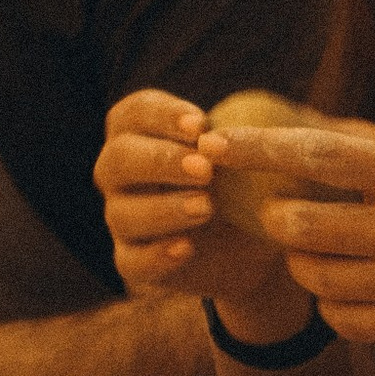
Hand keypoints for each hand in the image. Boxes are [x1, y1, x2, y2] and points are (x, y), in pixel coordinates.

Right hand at [94, 91, 306, 329]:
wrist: (257, 243)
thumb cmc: (248, 181)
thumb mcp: (252, 152)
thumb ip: (243, 134)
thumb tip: (236, 130)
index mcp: (139, 133)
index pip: (133, 113)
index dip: (161, 116)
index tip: (200, 125)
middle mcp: (121, 175)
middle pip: (118, 160)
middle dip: (160, 161)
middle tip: (205, 169)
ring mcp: (123, 219)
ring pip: (122, 214)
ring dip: (163, 209)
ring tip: (207, 208)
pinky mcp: (134, 261)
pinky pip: (132, 261)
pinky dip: (157, 255)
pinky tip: (187, 248)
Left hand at [202, 117, 374, 358]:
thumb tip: (304, 125)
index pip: (318, 156)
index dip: (259, 148)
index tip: (216, 141)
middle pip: (300, 225)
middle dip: (274, 216)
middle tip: (276, 209)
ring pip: (315, 276)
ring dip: (302, 261)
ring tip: (317, 246)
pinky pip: (343, 319)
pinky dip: (332, 302)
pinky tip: (347, 284)